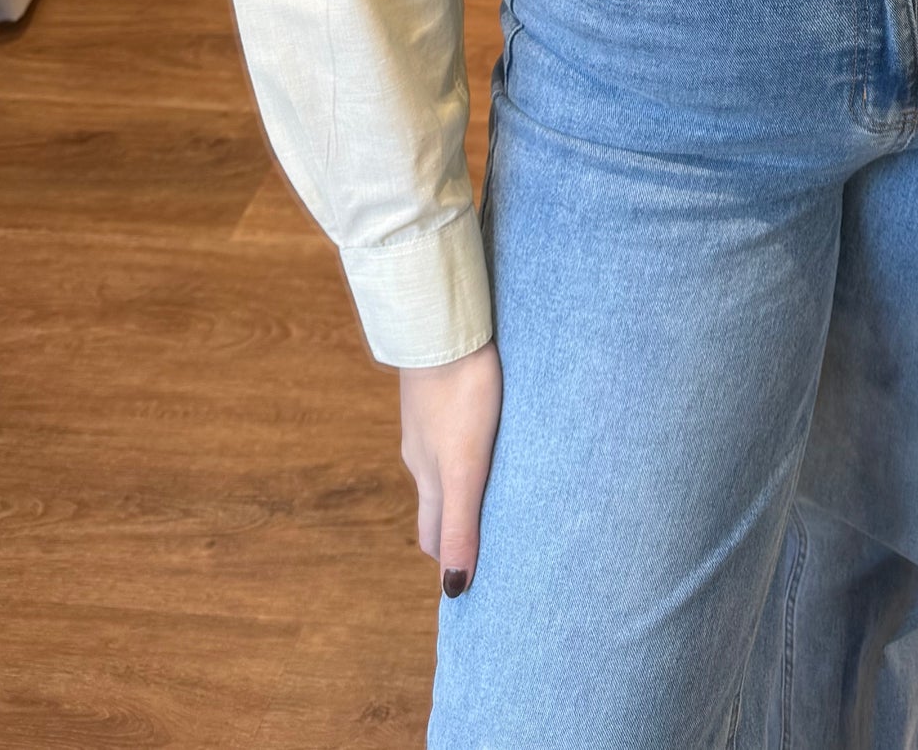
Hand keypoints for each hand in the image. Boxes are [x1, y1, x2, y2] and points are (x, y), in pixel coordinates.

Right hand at [400, 340, 501, 597]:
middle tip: (485, 538)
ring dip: (461, 481)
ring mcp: (427, 419)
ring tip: (495, 487)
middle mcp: (422, 453)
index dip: (448, 556)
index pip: (433, 533)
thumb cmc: (459, 396)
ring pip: (443, 463)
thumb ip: (460, 522)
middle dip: (455, 524)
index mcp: (429, 477)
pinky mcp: (438, 389)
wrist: (440, 328)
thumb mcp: (465, 467)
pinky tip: (485, 430)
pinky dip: (463, 443)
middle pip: (438, 501)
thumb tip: (454, 589)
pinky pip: (449, 427)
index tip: (467, 578)